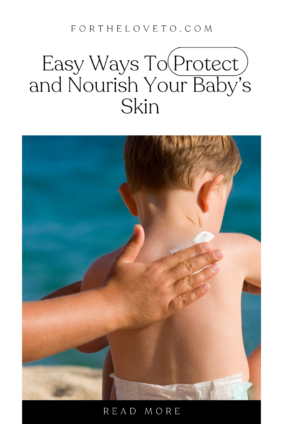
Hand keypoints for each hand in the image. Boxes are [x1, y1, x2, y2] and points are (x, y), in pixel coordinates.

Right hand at [101, 224, 222, 329]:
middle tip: (220, 253)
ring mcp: (164, 296)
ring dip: (204, 274)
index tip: (207, 243)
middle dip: (205, 259)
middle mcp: (162, 280)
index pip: (179, 256)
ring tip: (217, 268)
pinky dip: (196, 294)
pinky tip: (206, 288)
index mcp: (153, 267)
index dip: (194, 249)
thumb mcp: (122, 260)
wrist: (108, 308)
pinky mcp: (163, 310)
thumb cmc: (113, 284)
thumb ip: (133, 243)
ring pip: (189, 283)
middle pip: (188, 267)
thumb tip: (138, 226)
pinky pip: (184, 301)